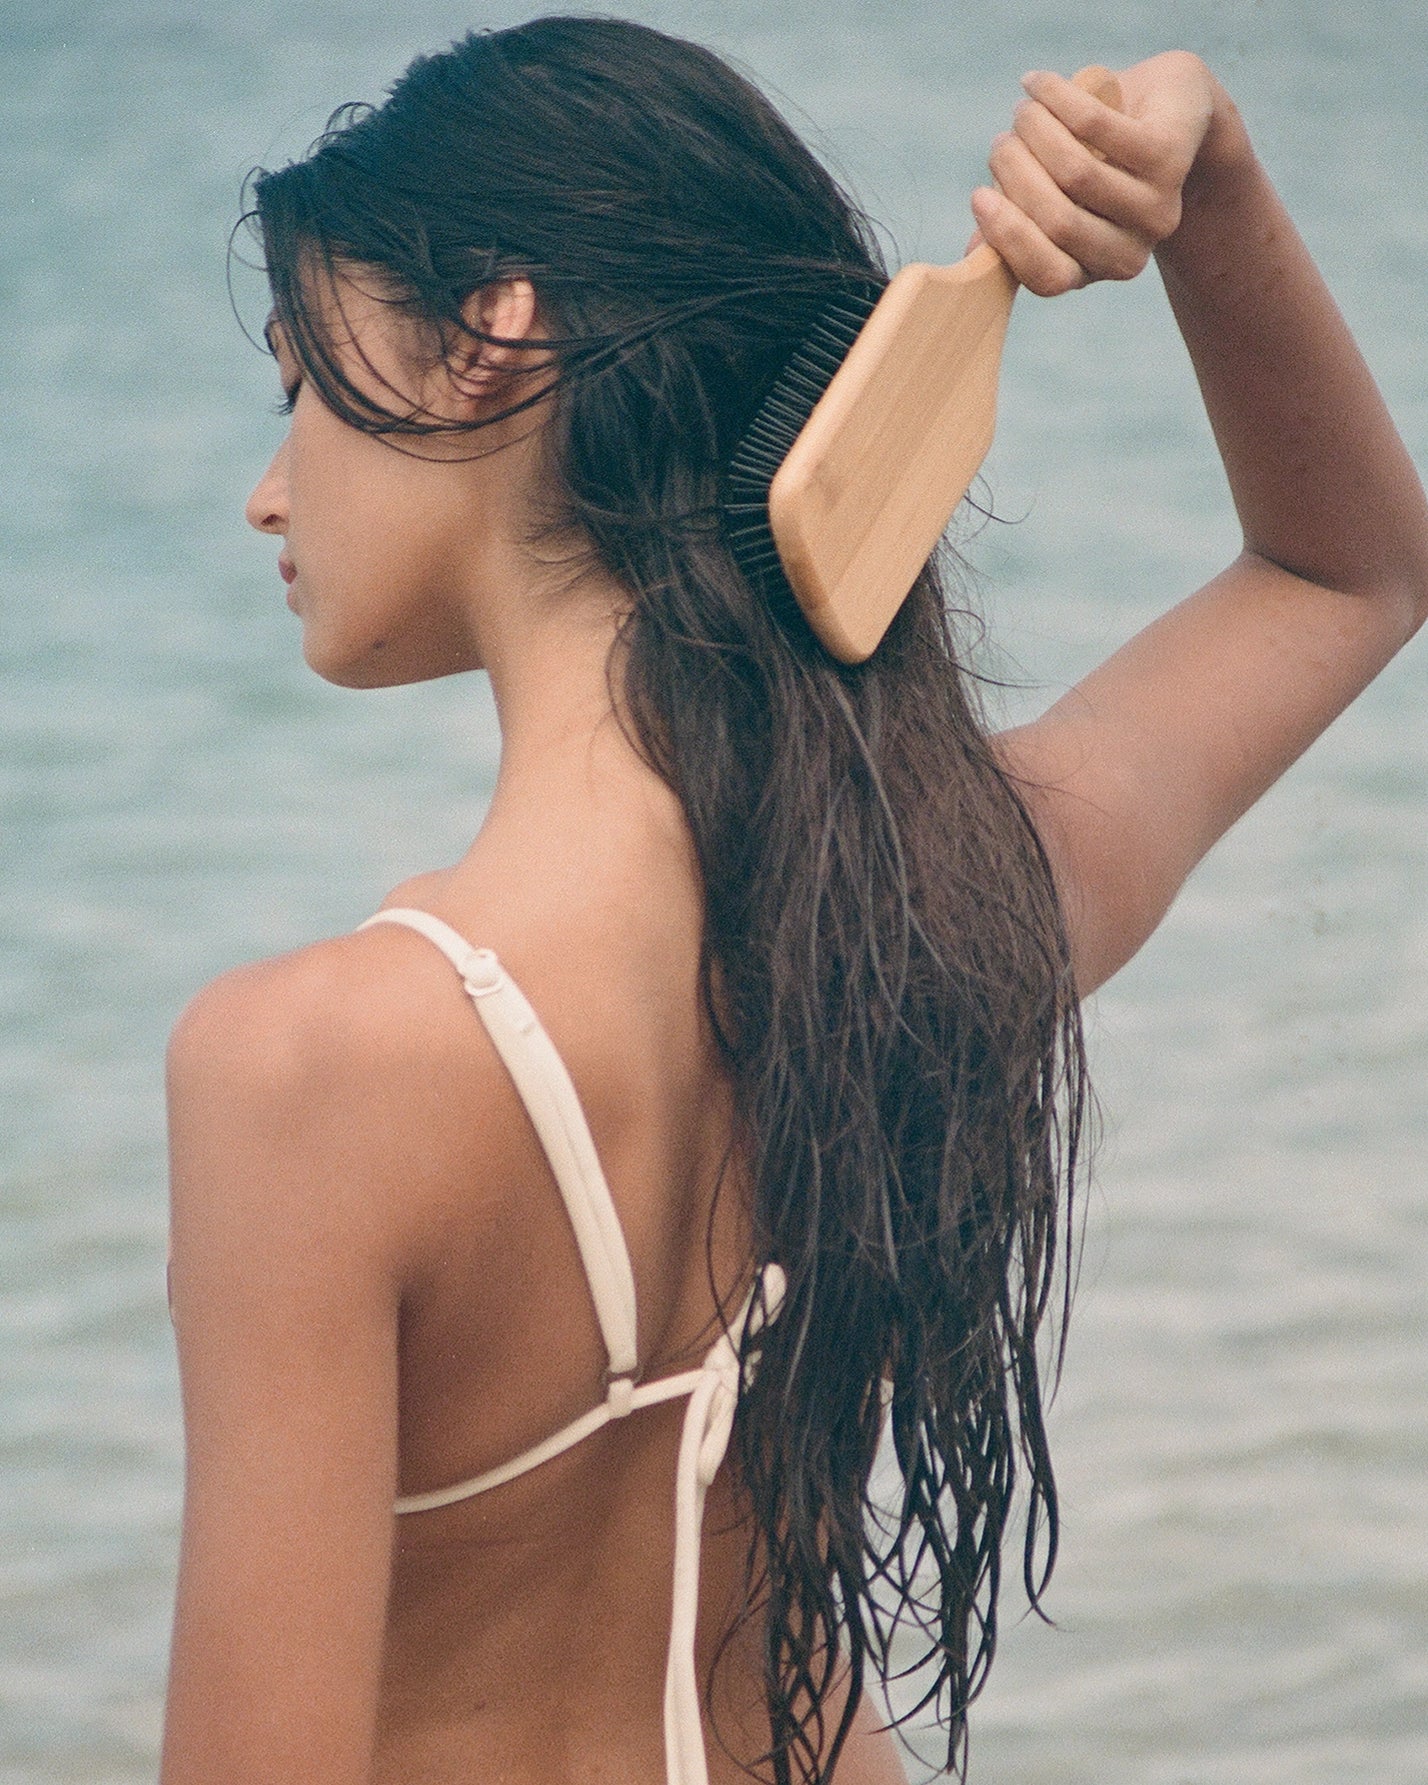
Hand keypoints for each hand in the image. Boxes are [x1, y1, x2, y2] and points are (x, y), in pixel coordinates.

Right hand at [970, 52, 1229, 296]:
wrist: (1170, 111)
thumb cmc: (1100, 159)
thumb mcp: (1057, 198)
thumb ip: (1019, 227)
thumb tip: (974, 255)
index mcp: (1098, 271)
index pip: (1047, 276)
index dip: (1007, 236)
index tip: (979, 194)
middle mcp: (1132, 252)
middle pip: (1057, 221)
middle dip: (1014, 173)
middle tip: (1001, 142)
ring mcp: (1156, 207)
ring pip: (1074, 172)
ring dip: (1033, 131)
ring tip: (1023, 111)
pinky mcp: (1168, 156)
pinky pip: (1093, 127)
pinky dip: (1055, 99)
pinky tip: (1037, 84)